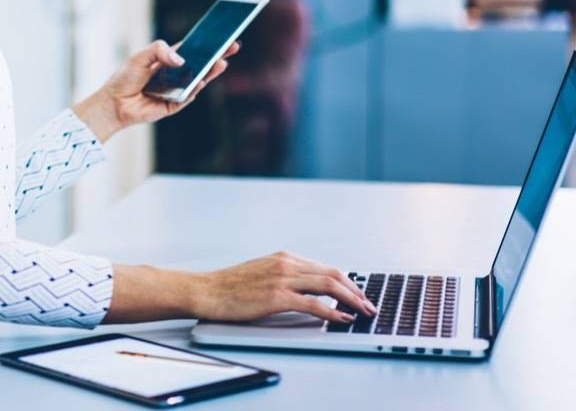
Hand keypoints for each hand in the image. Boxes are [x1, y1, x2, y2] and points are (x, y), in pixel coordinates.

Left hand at [72, 39, 238, 141]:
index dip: (208, 43)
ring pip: (199, 80)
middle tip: (232, 46)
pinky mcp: (174, 105)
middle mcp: (175, 74)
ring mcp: (177, 90)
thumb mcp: (140, 56)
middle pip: (201, 64)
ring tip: (222, 62)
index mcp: (168, 60)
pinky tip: (200, 81)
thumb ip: (159, 50)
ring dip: (211, 72)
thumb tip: (180, 59)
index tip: (223, 35)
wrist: (113, 103)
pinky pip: (188, 96)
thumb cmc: (125, 78)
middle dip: (217, 55)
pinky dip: (194, 89)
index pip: (193, 49)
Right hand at [190, 251, 377, 323]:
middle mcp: (286, 263)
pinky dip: (332, 311)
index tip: (359, 294)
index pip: (325, 268)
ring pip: (328, 285)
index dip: (347, 282)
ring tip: (363, 312)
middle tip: (369, 305)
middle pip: (333, 274)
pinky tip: (342, 318)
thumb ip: (285, 277)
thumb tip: (308, 291)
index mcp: (284, 257)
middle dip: (356, 291)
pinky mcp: (276, 296)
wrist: (207, 291)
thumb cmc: (230, 286)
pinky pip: (313, 304)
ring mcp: (282, 279)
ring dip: (351, 299)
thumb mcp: (262, 273)